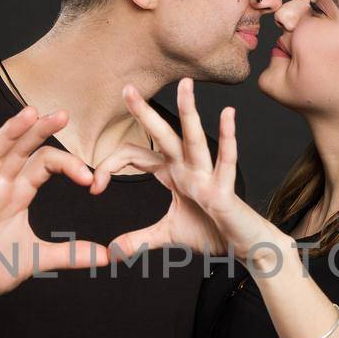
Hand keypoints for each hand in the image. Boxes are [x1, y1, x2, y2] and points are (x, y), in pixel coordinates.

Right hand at [0, 106, 109, 311]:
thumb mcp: (38, 258)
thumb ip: (70, 254)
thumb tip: (107, 257)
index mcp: (17, 192)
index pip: (43, 163)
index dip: (67, 164)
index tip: (90, 180)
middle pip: (19, 150)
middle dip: (38, 131)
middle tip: (62, 115)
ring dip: (8, 135)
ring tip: (26, 116)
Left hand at [90, 78, 275, 260]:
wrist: (244, 245)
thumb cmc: (213, 232)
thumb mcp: (168, 235)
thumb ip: (140, 239)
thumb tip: (113, 252)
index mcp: (173, 173)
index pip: (136, 157)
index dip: (111, 166)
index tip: (94, 187)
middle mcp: (189, 168)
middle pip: (163, 135)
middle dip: (145, 113)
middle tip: (127, 88)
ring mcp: (207, 177)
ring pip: (195, 140)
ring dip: (189, 112)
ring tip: (185, 85)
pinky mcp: (224, 191)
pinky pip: (225, 162)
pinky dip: (228, 139)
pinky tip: (228, 114)